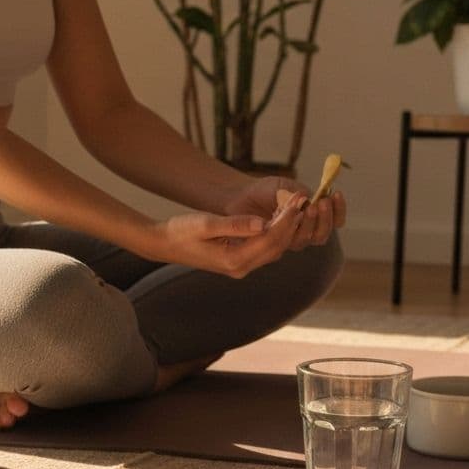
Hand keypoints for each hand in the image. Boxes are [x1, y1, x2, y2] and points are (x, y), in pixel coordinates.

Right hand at [151, 199, 305, 278]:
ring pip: (273, 248)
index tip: (297, 202)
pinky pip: (264, 247)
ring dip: (286, 228)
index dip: (286, 220)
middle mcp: (241, 268)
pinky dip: (276, 233)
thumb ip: (236, 224)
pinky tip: (281, 216)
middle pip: (276, 246)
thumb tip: (263, 223)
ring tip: (296, 206)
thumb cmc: (182, 231)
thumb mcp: (207, 223)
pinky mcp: (239, 260)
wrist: (165, 244)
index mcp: (234, 260)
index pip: (269, 240)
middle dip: (291, 223)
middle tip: (303, 200)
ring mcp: (241, 266)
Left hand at [224, 176, 345, 251]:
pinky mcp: (274, 245)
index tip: (337, 193)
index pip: (334, 220)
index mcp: (313, 216)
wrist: (240, 197)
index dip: (339, 210)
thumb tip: (312, 199)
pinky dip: (291, 228)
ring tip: (308, 206)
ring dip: (310, 223)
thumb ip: (300, 194)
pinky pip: (287, 241)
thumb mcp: (286, 187)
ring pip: (306, 239)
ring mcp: (289, 240)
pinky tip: (289, 214)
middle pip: (322, 234)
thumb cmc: (265, 191)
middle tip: (322, 202)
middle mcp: (304, 232)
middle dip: (325, 218)